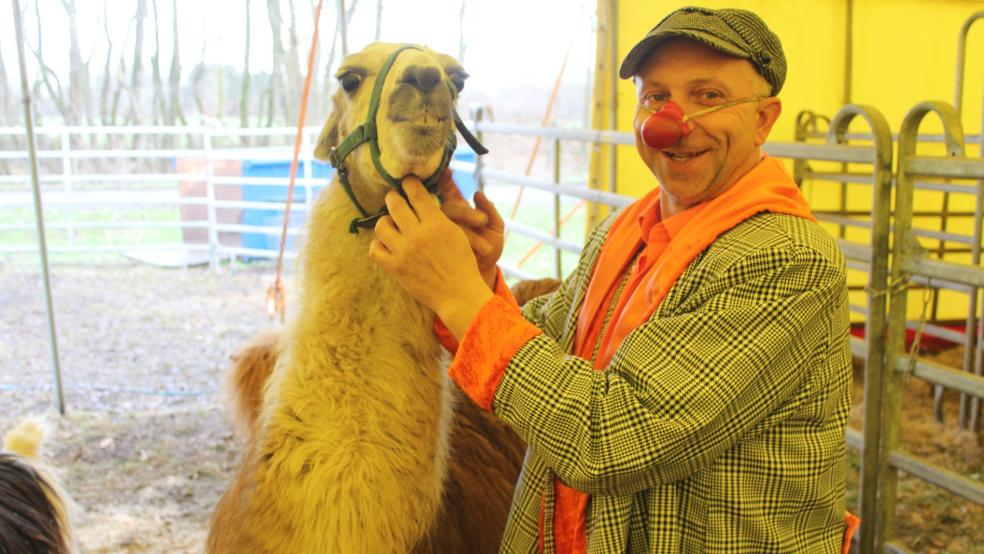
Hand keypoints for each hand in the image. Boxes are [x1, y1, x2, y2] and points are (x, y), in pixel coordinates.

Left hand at [369, 176, 493, 337]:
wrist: (458, 294)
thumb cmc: (462, 263)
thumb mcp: (456, 234)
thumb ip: (438, 217)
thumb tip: (422, 201)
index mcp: (436, 224)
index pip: (416, 194)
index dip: (409, 183)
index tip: (406, 180)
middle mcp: (418, 236)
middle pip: (395, 205)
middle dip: (393, 198)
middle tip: (394, 198)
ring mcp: (404, 253)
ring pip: (381, 226)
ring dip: (385, 222)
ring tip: (390, 223)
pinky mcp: (395, 269)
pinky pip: (375, 250)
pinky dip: (378, 244)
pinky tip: (386, 244)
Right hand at [436, 170, 503, 288]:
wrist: (484, 275)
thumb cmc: (489, 248)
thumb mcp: (495, 228)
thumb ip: (490, 211)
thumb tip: (478, 195)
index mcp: (459, 209)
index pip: (449, 190)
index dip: (445, 180)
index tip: (448, 172)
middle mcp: (446, 219)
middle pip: (448, 209)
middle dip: (466, 213)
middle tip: (483, 221)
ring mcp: (439, 236)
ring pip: (444, 228)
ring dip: (468, 235)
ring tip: (487, 248)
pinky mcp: (436, 252)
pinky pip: (440, 247)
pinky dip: (457, 251)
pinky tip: (474, 255)